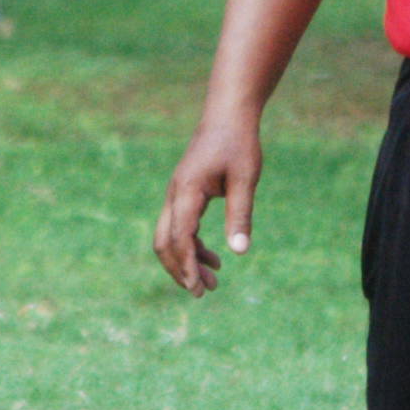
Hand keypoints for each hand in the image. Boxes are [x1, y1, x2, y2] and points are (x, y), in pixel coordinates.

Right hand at [154, 114, 260, 295]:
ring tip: (212, 283)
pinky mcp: (185, 195)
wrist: (228, 115)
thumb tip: (240, 252)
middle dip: (180, 270)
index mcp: (187, 191)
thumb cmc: (238, 144)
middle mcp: (175, 195)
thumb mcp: (245, 180)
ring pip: (170, 237)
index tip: (197, 289)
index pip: (179, 237)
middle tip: (201, 294)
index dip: (186, 266)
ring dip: (187, 261)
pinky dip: (193, 246)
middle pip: (164, 242)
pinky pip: (180, 227)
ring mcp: (177, 195)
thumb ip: (240, 215)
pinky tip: (215, 258)